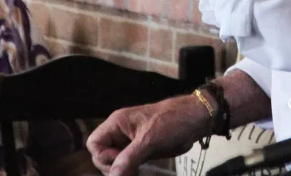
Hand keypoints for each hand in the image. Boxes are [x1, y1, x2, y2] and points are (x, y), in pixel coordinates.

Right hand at [87, 94, 211, 175]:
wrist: (195, 120)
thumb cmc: (172, 121)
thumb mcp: (150, 139)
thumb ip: (129, 158)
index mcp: (117, 123)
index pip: (94, 143)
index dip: (103, 156)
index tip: (120, 160)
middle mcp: (120, 132)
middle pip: (102, 155)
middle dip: (112, 167)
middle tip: (131, 171)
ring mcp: (129, 143)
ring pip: (114, 163)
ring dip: (121, 172)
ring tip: (136, 173)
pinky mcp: (140, 151)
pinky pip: (127, 165)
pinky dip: (129, 172)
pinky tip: (139, 174)